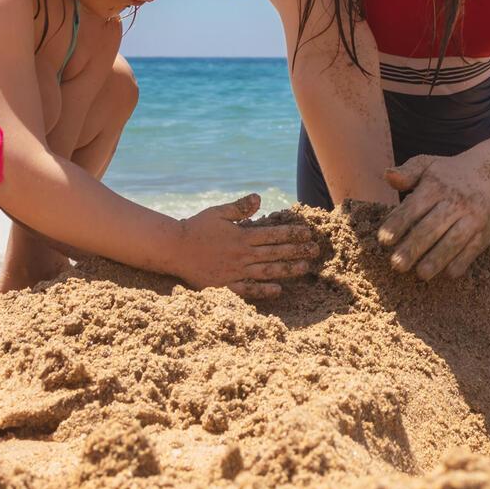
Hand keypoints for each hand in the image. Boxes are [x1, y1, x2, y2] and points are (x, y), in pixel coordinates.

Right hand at [168, 194, 319, 299]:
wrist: (173, 249)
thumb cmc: (196, 228)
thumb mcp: (218, 213)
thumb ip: (239, 208)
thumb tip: (259, 197)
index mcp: (241, 236)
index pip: (273, 234)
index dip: (292, 234)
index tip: (308, 233)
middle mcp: (241, 254)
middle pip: (275, 252)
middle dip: (298, 251)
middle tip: (316, 250)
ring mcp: (235, 271)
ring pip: (267, 270)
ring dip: (288, 269)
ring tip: (306, 268)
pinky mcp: (225, 286)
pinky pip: (248, 290)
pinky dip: (263, 290)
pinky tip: (278, 290)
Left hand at [379, 155, 489, 279]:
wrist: (488, 174)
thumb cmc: (448, 175)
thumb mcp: (427, 165)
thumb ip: (407, 172)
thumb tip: (388, 176)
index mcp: (437, 185)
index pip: (414, 207)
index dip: (398, 223)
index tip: (383, 240)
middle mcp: (457, 201)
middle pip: (433, 227)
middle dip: (414, 247)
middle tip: (396, 264)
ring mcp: (474, 216)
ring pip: (455, 240)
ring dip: (438, 259)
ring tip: (421, 274)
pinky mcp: (487, 230)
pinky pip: (474, 249)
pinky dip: (462, 261)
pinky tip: (447, 273)